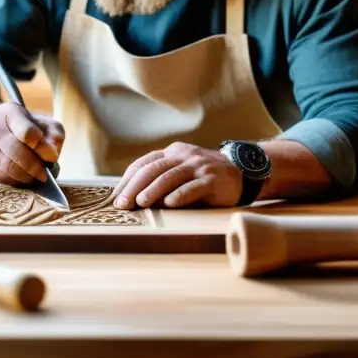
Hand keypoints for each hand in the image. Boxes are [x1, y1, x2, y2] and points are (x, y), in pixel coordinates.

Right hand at [0, 101, 64, 185]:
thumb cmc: (29, 129)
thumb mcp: (45, 124)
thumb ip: (54, 136)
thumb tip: (52, 156)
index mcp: (9, 112)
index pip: (26, 132)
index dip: (41, 147)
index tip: (53, 156)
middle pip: (16, 152)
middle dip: (35, 166)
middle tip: (45, 175)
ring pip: (9, 168)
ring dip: (28, 176)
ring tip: (37, 176)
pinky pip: (4, 179)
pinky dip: (18, 181)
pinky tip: (24, 176)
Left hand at [112, 142, 241, 209]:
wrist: (242, 172)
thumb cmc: (205, 176)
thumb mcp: (183, 170)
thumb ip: (162, 178)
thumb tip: (134, 197)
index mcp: (173, 152)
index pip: (144, 163)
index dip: (128, 179)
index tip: (116, 196)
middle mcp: (184, 156)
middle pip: (153, 169)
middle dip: (134, 187)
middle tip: (122, 204)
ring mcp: (198, 166)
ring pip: (170, 176)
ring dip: (153, 190)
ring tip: (140, 203)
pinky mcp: (212, 179)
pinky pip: (193, 187)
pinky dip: (179, 195)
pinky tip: (169, 204)